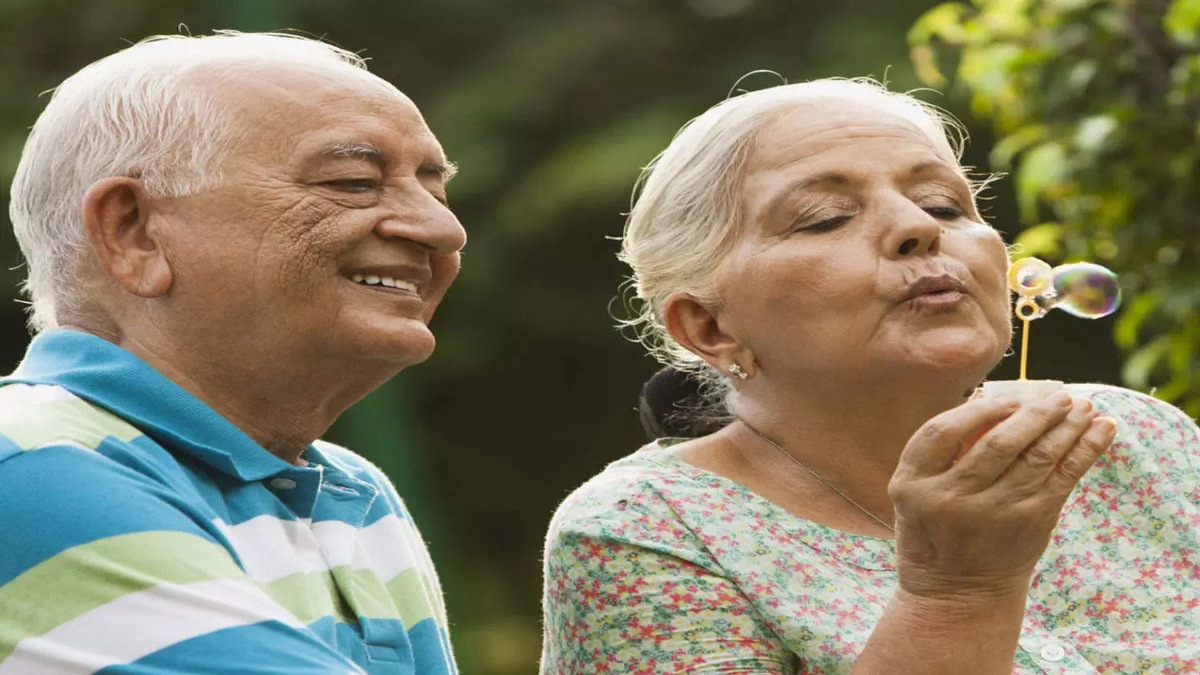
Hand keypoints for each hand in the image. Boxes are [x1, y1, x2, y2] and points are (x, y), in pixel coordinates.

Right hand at [887, 391, 1116, 601]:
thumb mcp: (914, 492)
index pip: (941, 431)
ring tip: (1083, 406)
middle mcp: (952, 498)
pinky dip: (1086, 450)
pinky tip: (1102, 429)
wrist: (956, 592)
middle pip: (998, 442)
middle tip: (1058, 395)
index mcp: (913, 484)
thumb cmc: (934, 530)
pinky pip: (1063, 478)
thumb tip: (997, 401)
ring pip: (1037, 457)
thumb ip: (941, 454)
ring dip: (1066, 426)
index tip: (1005, 397)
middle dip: (1034, 412)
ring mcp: (994, 513)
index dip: (975, 409)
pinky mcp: (1030, 523)